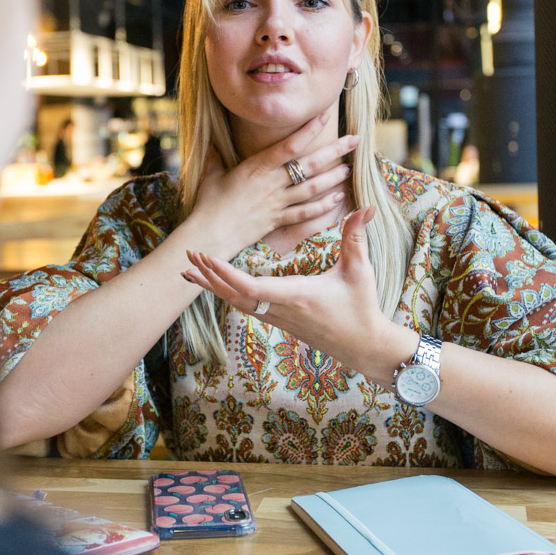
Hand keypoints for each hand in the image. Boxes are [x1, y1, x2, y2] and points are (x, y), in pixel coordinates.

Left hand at [183, 205, 403, 377]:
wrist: (363, 346)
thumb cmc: (361, 308)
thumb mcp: (360, 271)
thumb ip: (356, 237)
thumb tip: (366, 207)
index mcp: (295, 295)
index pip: (251, 286)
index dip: (225, 273)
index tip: (207, 257)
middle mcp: (280, 309)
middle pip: (233, 295)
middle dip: (209, 276)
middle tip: (188, 255)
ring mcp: (276, 318)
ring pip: (235, 303)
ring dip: (213, 286)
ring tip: (190, 270)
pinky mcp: (277, 321)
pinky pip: (244, 307)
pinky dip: (225, 294)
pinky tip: (214, 285)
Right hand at [186, 112, 359, 257]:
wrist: (209, 234)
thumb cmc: (207, 203)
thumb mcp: (211, 174)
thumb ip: (215, 157)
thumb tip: (211, 143)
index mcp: (256, 166)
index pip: (289, 144)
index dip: (310, 129)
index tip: (326, 116)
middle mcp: (272, 183)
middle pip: (310, 164)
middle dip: (335, 150)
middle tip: (356, 139)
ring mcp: (277, 203)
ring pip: (312, 187)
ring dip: (333, 177)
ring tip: (348, 168)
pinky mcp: (278, 220)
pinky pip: (305, 213)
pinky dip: (323, 206)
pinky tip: (337, 199)